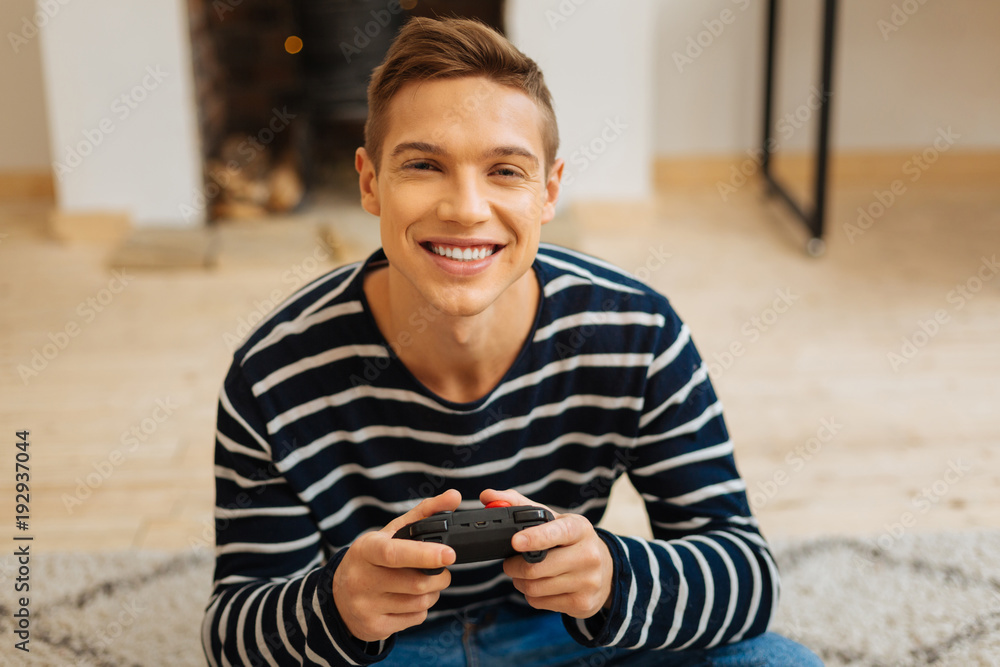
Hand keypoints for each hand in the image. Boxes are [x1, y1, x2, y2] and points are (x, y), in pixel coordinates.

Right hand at [332, 489, 460, 641]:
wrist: (338, 596)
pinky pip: (415, 619)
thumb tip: (455, 496)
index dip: (424, 555)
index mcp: (366, 550)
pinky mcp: (373, 627)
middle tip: (442, 568)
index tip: (450, 554)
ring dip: (432, 592)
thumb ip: (424, 513)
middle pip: (417, 583)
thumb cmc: (373, 558)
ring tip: (424, 583)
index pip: (395, 553)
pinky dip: (421, 608)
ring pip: (420, 602)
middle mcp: (362, 579)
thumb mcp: (391, 533)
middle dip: (440, 576)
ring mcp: (365, 606)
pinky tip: (409, 599)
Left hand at [479, 489, 613, 618]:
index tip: (515, 541)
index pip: (557, 533)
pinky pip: (540, 602)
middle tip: (510, 562)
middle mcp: (588, 555)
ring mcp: (588, 581)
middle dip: (514, 566)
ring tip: (524, 574)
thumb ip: (518, 504)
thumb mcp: (553, 519)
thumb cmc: (570, 540)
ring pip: (535, 588)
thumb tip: (487, 496)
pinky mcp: (583, 604)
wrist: (606, 569)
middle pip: (537, 568)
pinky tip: (540, 586)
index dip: (535, 538)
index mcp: (579, 528)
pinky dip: (532, 595)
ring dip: (521, 582)